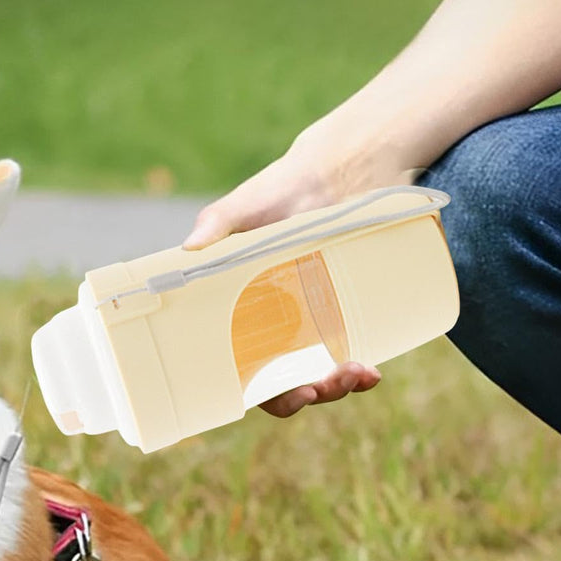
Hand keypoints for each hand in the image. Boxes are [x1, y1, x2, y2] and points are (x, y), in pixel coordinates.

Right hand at [184, 126, 392, 416]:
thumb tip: (189, 248)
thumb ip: (219, 222)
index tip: (276, 394)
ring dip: (337, 386)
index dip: (258, 391)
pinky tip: (371, 371)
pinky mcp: (348, 310)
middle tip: (320, 388)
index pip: (242, 364)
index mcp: (241, 306)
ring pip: (320, 374)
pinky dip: (360, 372)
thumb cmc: (285, 185)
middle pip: (283, 380)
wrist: (345, 165)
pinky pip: (350, 354)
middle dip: (304, 393)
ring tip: (358, 374)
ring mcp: (315, 319)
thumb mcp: (248, 203)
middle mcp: (276, 321)